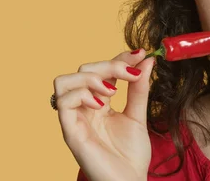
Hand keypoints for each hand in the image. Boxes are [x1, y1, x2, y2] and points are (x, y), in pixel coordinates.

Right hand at [53, 49, 154, 180]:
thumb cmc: (131, 156)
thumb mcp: (138, 115)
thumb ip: (139, 89)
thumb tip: (147, 61)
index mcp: (99, 102)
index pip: (103, 69)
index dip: (119, 57)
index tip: (141, 54)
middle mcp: (84, 108)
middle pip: (83, 69)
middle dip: (109, 65)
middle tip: (130, 74)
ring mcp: (75, 119)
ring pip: (64, 80)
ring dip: (90, 78)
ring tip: (112, 91)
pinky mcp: (70, 131)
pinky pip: (63, 102)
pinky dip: (82, 95)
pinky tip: (102, 105)